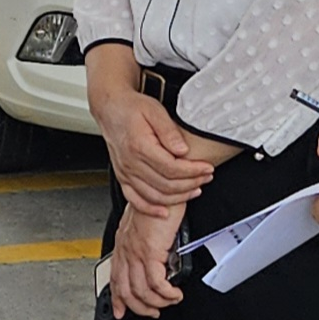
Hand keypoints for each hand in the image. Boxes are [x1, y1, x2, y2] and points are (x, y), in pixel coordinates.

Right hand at [96, 85, 213, 211]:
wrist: (110, 108)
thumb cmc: (131, 108)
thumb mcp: (155, 111)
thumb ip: (169, 131)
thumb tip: (183, 150)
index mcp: (139, 147)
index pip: (172, 168)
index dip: (193, 171)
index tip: (207, 168)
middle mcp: (130, 163)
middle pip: (166, 184)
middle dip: (191, 184)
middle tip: (206, 177)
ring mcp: (125, 173)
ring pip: (154, 196)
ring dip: (177, 197)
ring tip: (195, 190)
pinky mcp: (123, 177)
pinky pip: (135, 200)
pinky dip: (150, 209)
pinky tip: (164, 212)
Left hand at [105, 201, 184, 318]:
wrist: (164, 188)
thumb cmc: (160, 203)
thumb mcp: (146, 225)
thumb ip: (146, 242)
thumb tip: (156, 259)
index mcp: (123, 243)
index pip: (115, 277)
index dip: (117, 298)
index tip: (121, 312)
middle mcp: (126, 249)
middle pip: (125, 290)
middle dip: (140, 307)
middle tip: (154, 312)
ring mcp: (136, 251)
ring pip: (140, 291)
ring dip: (157, 302)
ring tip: (170, 300)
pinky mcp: (150, 251)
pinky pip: (156, 283)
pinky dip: (166, 294)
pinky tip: (175, 293)